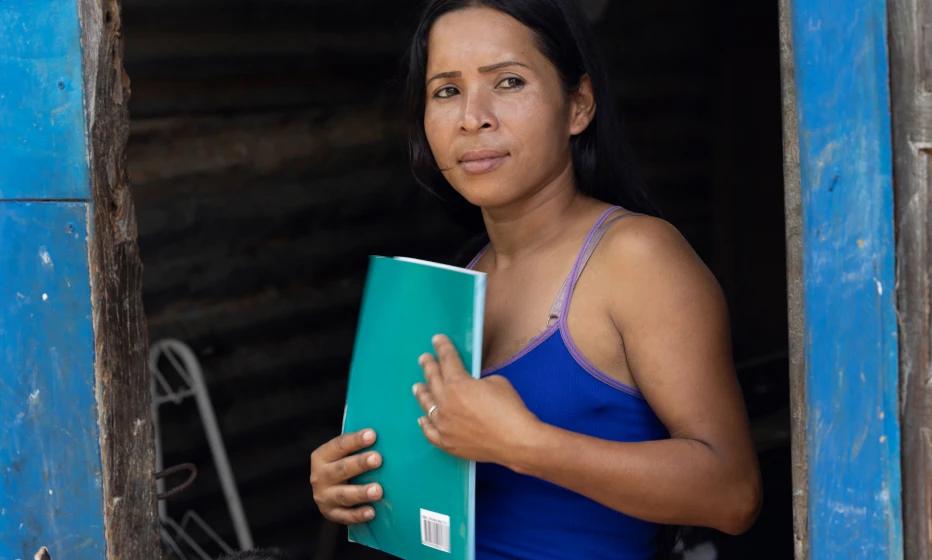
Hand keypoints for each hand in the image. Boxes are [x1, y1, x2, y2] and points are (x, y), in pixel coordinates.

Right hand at [309, 429, 383, 523]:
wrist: (328, 490)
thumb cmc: (344, 464)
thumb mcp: (344, 453)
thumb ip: (358, 445)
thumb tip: (385, 434)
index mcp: (321, 456)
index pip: (339, 446)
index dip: (355, 440)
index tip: (373, 435)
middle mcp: (319, 476)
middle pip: (341, 469)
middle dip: (360, 464)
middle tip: (378, 459)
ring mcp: (324, 497)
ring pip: (343, 495)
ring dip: (361, 492)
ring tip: (378, 490)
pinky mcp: (331, 514)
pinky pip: (345, 516)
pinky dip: (358, 515)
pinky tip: (372, 512)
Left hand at [413, 335, 540, 464]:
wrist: (517, 441)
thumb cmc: (510, 409)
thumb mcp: (496, 382)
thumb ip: (477, 382)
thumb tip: (470, 388)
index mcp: (457, 384)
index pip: (447, 360)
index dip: (442, 348)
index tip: (437, 340)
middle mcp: (445, 403)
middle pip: (433, 380)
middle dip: (428, 366)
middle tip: (424, 358)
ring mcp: (443, 425)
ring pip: (427, 405)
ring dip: (422, 393)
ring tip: (417, 386)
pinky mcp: (447, 443)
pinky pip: (430, 431)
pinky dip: (425, 423)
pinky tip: (422, 418)